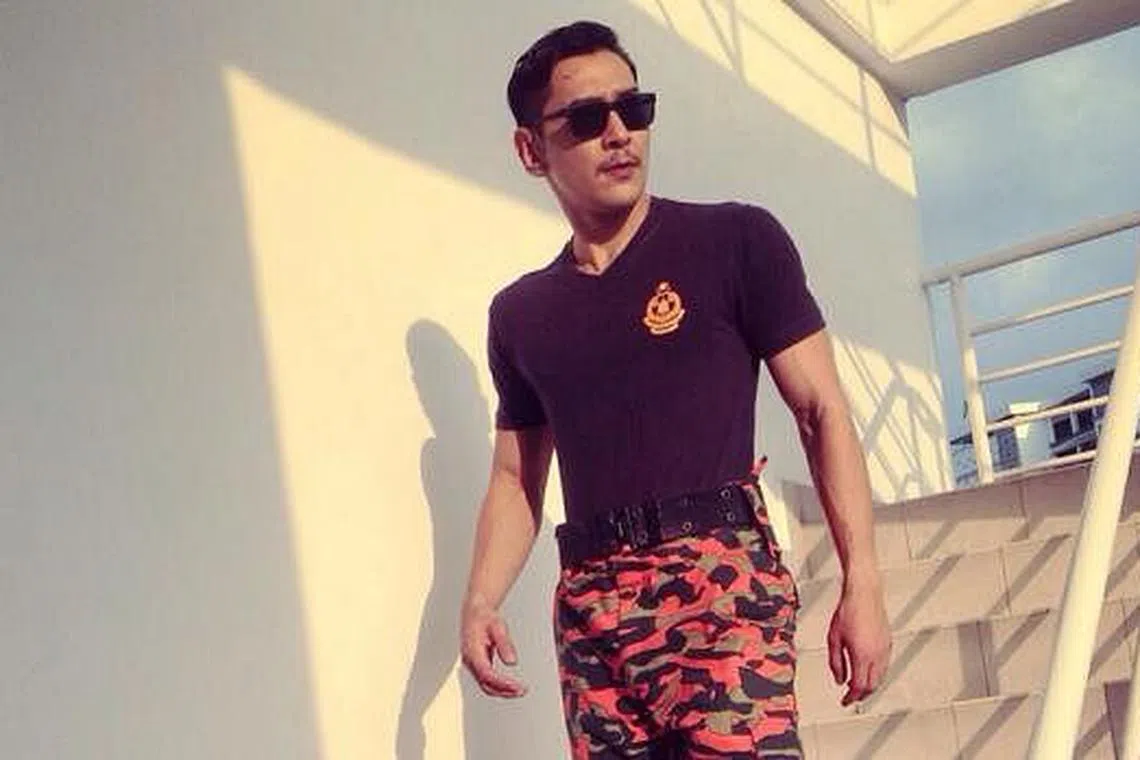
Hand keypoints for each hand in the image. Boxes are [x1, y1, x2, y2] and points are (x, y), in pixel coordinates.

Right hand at [460, 597, 527, 697]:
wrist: (475, 612)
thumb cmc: (485, 617)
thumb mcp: (498, 626)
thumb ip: (504, 644)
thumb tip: (512, 662)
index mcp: (472, 651)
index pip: (486, 674)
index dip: (502, 683)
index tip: (517, 687)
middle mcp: (470, 661)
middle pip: (485, 685)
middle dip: (504, 691)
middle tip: (522, 691)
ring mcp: (472, 664)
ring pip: (486, 686)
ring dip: (503, 691)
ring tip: (520, 690)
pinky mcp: (477, 665)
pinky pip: (487, 681)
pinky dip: (499, 686)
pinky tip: (512, 686)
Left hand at [827, 575, 890, 705]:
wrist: (864, 593)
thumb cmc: (847, 612)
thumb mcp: (834, 639)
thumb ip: (836, 662)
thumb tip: (839, 681)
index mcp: (862, 656)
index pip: (859, 686)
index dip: (851, 698)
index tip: (844, 702)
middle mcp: (877, 655)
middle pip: (872, 685)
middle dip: (861, 695)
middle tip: (851, 698)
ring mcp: (885, 649)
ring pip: (880, 677)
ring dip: (869, 685)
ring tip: (857, 687)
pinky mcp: (888, 643)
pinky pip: (884, 666)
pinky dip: (876, 674)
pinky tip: (867, 672)